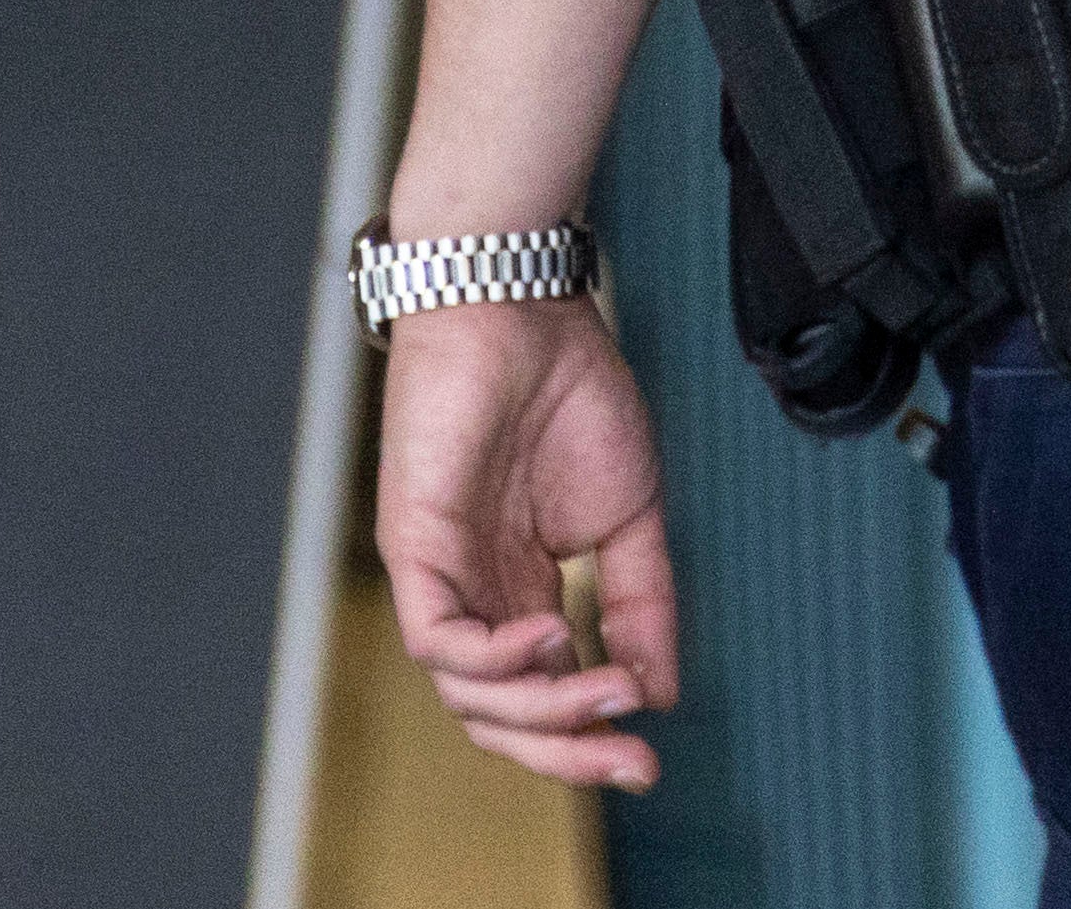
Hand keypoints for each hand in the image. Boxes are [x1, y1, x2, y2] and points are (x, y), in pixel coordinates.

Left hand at [375, 293, 679, 790]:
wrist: (524, 305)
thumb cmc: (568, 390)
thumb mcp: (629, 514)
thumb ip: (642, 603)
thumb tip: (658, 694)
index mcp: (521, 593)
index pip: (540, 699)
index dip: (589, 740)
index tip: (650, 761)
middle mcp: (474, 597)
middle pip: (500, 717)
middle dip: (568, 753)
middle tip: (633, 765)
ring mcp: (438, 576)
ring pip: (468, 693)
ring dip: (546, 706)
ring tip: (608, 685)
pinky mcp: (412, 546)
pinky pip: (438, 639)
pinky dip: (494, 658)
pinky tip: (552, 635)